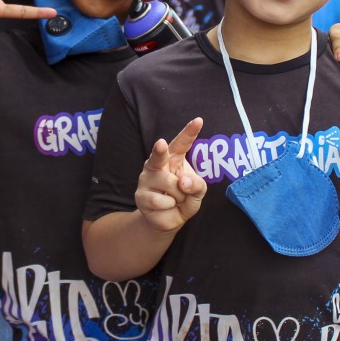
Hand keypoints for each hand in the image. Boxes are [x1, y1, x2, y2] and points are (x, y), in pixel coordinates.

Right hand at [135, 118, 206, 233]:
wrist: (168, 220)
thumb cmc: (184, 199)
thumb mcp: (198, 192)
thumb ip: (198, 185)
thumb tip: (183, 182)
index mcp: (173, 158)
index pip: (181, 144)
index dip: (189, 132)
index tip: (199, 120)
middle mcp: (157, 164)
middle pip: (160, 155)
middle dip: (160, 150)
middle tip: (161, 143)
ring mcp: (146, 179)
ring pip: (170, 185)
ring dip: (179, 196)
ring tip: (175, 199)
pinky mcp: (140, 195)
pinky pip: (162, 201)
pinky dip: (170, 207)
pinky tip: (166, 207)